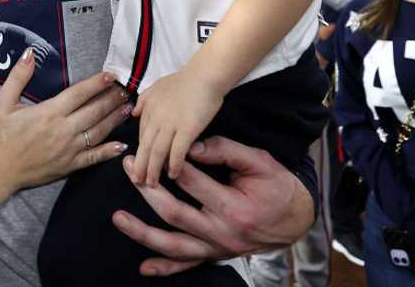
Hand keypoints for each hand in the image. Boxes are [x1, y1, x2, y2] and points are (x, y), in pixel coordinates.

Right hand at [0, 49, 131, 190]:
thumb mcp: (2, 102)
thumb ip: (18, 77)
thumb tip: (29, 54)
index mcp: (49, 112)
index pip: (79, 93)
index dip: (97, 83)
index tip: (111, 75)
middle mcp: (63, 130)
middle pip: (94, 111)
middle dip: (112, 99)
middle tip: (126, 89)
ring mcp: (68, 150)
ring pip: (98, 132)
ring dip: (114, 119)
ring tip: (128, 109)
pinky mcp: (69, 166)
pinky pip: (93, 157)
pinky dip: (109, 151)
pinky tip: (121, 144)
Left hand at [111, 136, 312, 276]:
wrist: (296, 219)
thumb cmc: (277, 187)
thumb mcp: (259, 161)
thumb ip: (226, 150)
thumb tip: (191, 145)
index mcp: (234, 208)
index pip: (192, 183)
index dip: (172, 163)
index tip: (156, 145)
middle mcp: (222, 233)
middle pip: (174, 212)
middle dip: (147, 189)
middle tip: (128, 168)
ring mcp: (216, 248)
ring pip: (173, 244)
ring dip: (142, 232)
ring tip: (117, 218)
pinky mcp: (215, 256)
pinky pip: (186, 265)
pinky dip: (164, 268)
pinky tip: (143, 268)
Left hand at [131, 68, 223, 182]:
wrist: (204, 75)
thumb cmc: (184, 80)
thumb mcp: (157, 86)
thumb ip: (144, 100)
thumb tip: (134, 113)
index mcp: (148, 108)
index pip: (141, 135)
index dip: (140, 152)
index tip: (138, 165)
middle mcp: (156, 118)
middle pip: (144, 146)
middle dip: (139, 166)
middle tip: (137, 182)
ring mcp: (170, 124)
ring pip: (157, 152)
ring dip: (153, 170)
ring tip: (151, 184)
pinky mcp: (187, 129)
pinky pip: (177, 151)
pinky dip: (174, 165)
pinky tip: (173, 175)